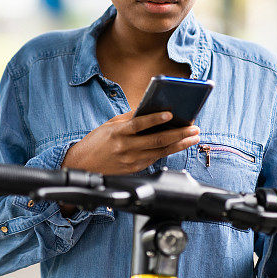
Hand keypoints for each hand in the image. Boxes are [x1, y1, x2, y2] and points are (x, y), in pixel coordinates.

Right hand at [61, 111, 199, 174]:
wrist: (83, 165)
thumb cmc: (96, 142)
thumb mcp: (109, 125)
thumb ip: (129, 118)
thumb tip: (148, 108)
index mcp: (118, 132)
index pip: (139, 124)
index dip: (155, 119)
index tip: (171, 114)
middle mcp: (125, 147)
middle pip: (156, 140)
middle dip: (178, 134)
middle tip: (194, 128)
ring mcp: (131, 160)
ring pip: (160, 151)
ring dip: (179, 144)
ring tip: (193, 137)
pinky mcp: (134, 169)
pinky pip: (154, 159)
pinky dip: (168, 151)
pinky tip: (179, 145)